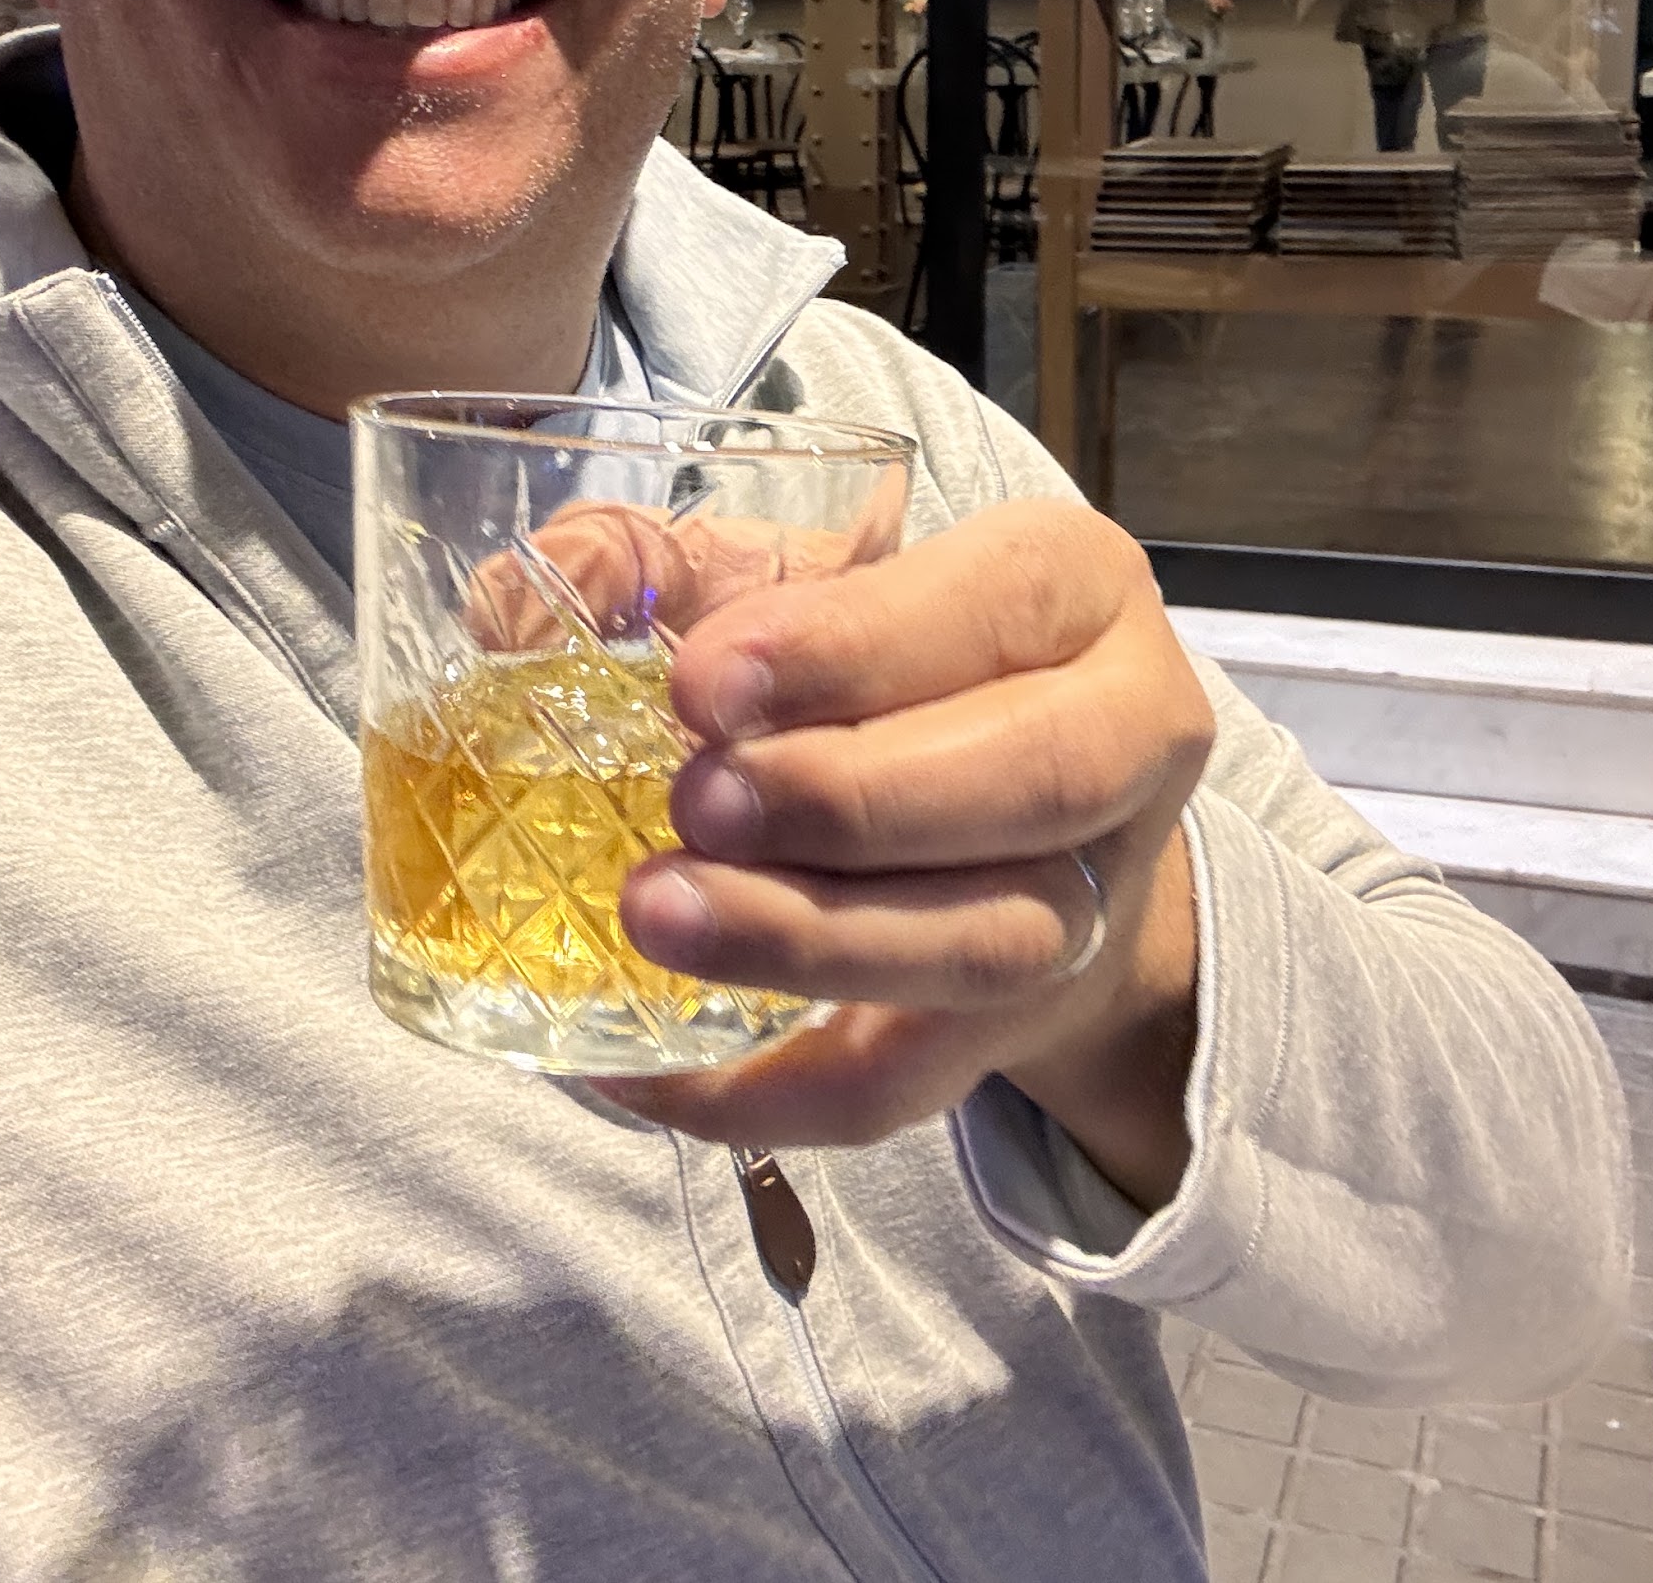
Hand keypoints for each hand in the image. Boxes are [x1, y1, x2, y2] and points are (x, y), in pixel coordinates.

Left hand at [588, 501, 1213, 1208]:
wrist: (997, 798)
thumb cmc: (873, 652)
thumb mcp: (792, 567)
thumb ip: (660, 562)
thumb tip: (527, 589)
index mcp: (1073, 588)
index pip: (997, 606)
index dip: (852, 651)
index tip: (701, 683)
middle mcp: (1126, 738)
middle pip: (1037, 781)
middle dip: (851, 799)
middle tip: (692, 801)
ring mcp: (1089, 899)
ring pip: (987, 943)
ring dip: (814, 940)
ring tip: (657, 916)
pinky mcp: (1012, 1028)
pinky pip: (905, 1085)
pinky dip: (767, 1091)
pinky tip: (641, 1067)